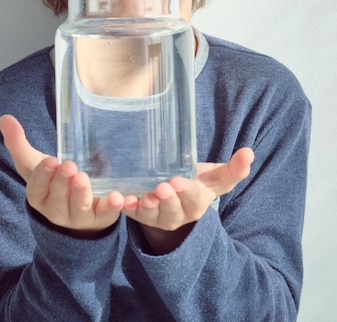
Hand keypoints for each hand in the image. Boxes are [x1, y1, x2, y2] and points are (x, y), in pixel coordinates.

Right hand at [0, 115, 123, 233]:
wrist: (76, 213)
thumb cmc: (52, 184)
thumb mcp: (34, 164)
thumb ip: (18, 143)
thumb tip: (4, 118)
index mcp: (40, 197)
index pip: (36, 190)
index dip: (42, 177)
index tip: (50, 161)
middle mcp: (57, 211)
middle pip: (57, 200)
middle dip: (61, 183)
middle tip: (68, 166)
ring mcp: (80, 217)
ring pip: (79, 209)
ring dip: (81, 194)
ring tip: (83, 178)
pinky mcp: (101, 217)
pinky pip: (107, 215)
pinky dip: (112, 207)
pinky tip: (118, 197)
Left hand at [122, 148, 253, 253]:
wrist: (178, 192)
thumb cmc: (198, 181)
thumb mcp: (215, 177)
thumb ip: (233, 168)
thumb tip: (249, 153)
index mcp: (197, 203)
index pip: (194, 199)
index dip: (187, 192)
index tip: (178, 181)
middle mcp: (178, 214)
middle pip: (172, 210)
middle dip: (167, 200)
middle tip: (162, 187)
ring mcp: (157, 217)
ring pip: (152, 215)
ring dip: (147, 206)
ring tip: (143, 196)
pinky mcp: (139, 215)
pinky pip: (132, 214)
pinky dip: (126, 208)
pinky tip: (121, 199)